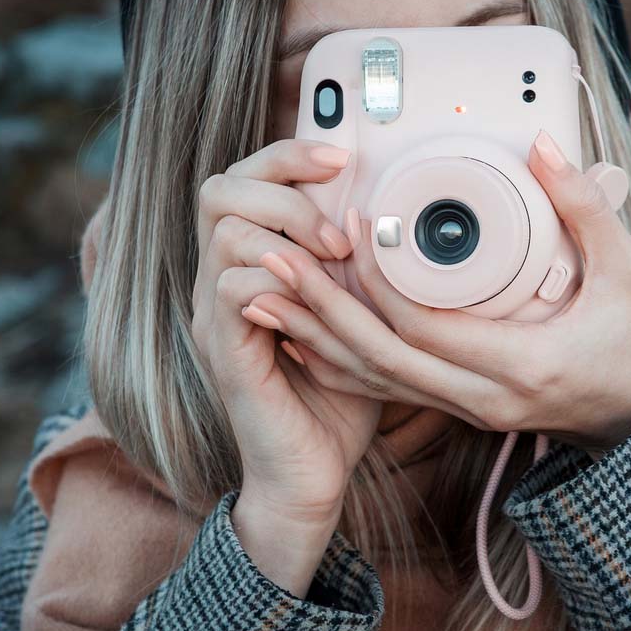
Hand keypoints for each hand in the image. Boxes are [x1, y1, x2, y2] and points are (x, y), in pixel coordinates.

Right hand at [190, 138, 383, 594]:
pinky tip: (318, 295)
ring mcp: (218, 315)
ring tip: (336, 260)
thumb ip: (366, 269)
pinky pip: (231, 286)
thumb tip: (412, 218)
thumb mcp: (362, 318)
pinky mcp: (227, 350)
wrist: (314, 475)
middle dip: (283, 186)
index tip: (343, 157)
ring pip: (222, 227)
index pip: (245, 178)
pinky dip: (277, 277)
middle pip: (219, 187)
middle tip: (339, 228)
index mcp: (253, 265)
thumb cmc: (344, 398)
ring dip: (287, 231)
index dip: (288, 154)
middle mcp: (223, 281)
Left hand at [240, 129, 630, 456]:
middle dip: (322, 308)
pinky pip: (389, 388)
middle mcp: (485, 396)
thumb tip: (542, 144)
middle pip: (380, 358)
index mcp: (523, 362)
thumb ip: (583, 205)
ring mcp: (469, 410)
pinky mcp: (461, 408)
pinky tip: (303, 334)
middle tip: (276, 256)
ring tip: (268, 290)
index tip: (354, 225)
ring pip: (375, 380)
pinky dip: (342, 361)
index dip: (379, 278)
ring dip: (318, 336)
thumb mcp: (627, 269)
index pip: (424, 326)